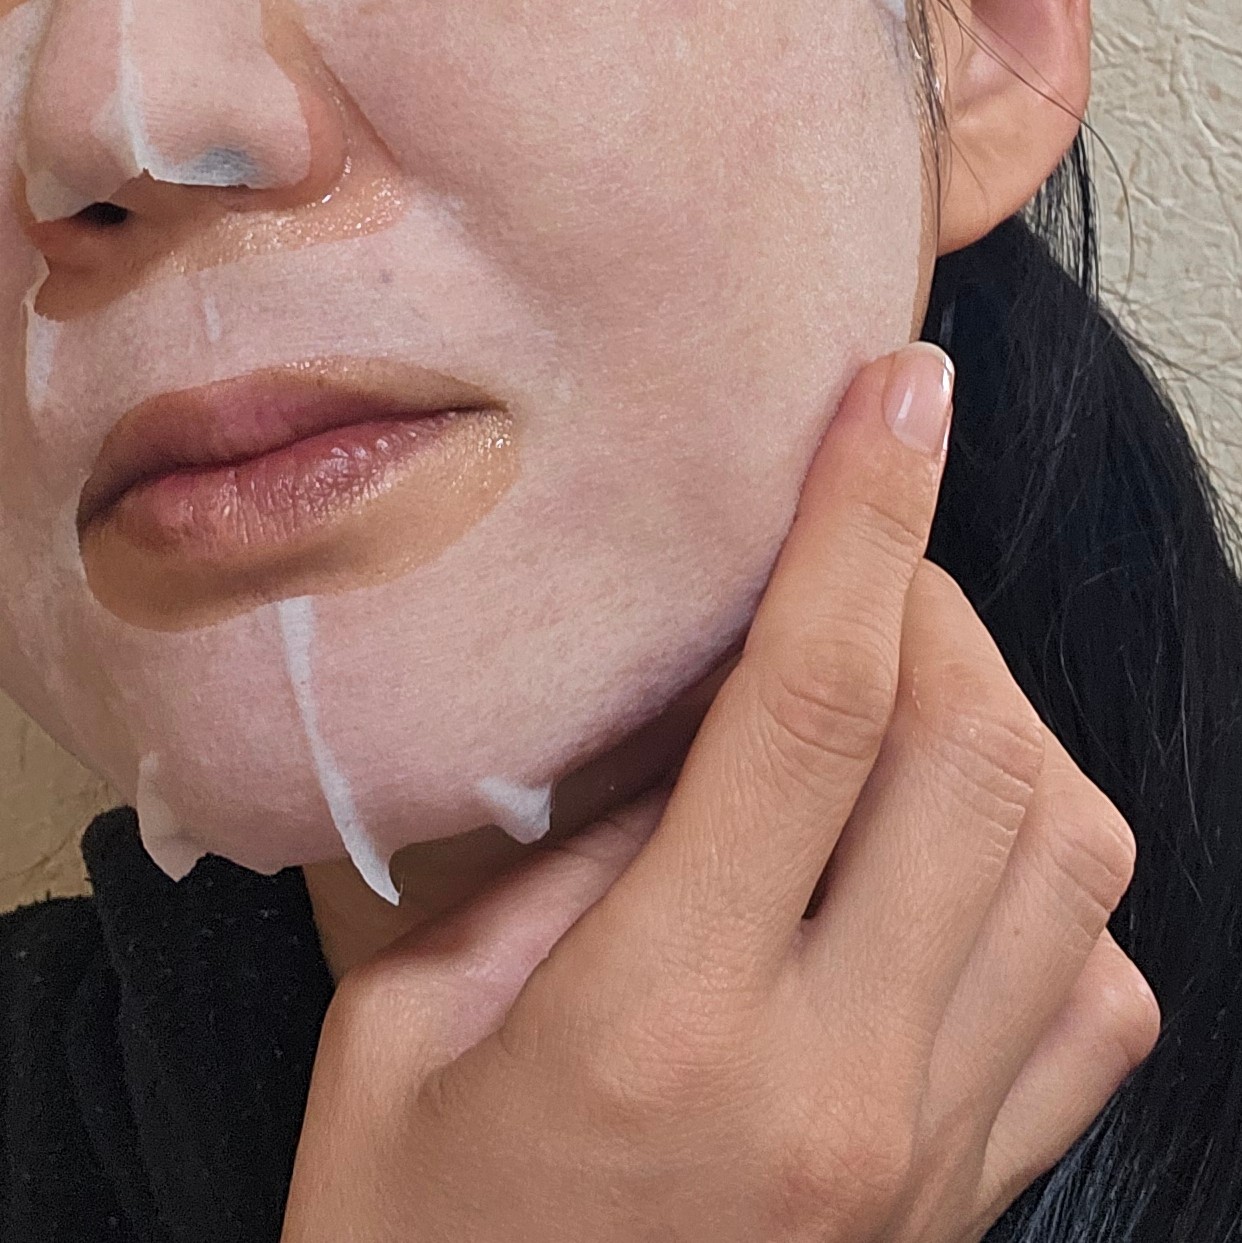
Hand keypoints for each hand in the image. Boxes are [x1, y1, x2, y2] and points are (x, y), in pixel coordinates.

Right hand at [281, 343, 1160, 1242]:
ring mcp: (931, 1146)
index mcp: (659, 1025)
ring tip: (901, 696)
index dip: (861, 523)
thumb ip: (551, 872)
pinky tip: (950, 863)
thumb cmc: (413, 1241)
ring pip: (1066, 855)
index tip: (897, 399)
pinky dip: (1049, 881)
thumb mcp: (407, 1030)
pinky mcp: (971, 1190)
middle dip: (932, 606)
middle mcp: (836, 1081)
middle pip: (972, 756)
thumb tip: (680, 753)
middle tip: (857, 572)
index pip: (806, 709)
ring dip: (998, 726)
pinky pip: (1094, 990)